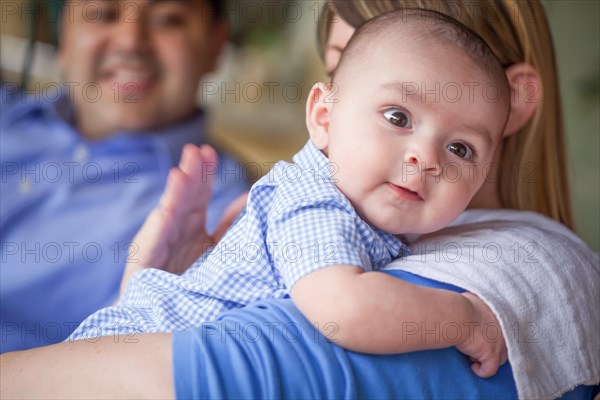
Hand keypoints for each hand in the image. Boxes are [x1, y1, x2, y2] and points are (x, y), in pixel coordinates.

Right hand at [120, 144, 247, 295]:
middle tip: (197, 149)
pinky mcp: (147, 258)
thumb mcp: (215, 250)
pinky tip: (168, 204)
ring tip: (184, 167)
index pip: (199, 193)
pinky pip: (157, 236)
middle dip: (191, 172)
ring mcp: (160, 242)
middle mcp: (175, 230)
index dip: (204, 173)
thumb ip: (229, 226)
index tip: (210, 152)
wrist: (159, 319)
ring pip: (170, 209)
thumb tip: (250, 200)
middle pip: (184, 195)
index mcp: (192, 227)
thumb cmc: (187, 284)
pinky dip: (163, 218)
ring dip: (177, 188)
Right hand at [456, 292, 507, 377]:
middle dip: (492, 348)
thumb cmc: (460, 304)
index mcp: (500, 316)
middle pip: (505, 345)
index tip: (482, 336)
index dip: (493, 334)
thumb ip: (479, 302)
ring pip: (500, 359)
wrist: (458, 314)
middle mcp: (504, 330)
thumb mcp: (473, 298)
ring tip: (473, 356)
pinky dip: (482, 371)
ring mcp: (499, 343)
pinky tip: (473, 367)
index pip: (504, 329)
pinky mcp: (491, 355)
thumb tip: (472, 300)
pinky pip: (490, 370)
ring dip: (487, 358)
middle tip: (477, 346)